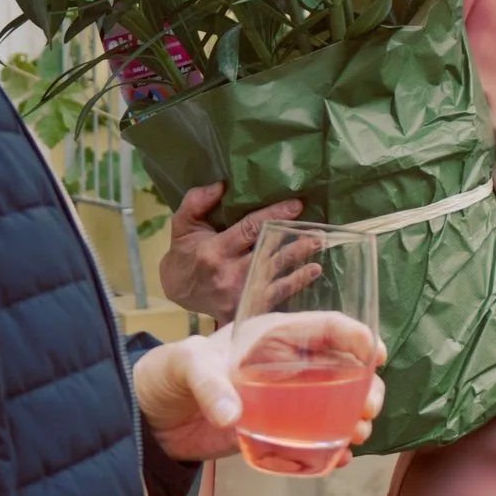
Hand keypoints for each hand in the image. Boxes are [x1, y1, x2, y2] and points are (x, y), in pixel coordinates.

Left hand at [133, 315, 386, 464]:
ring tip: (358, 434)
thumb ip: (209, 385)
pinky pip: (313, 438)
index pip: (325, 327)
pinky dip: (331, 448)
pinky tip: (340, 458)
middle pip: (342, 369)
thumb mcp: (187, 366)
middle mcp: (287, 366)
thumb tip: (232, 417)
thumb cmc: (169, 373)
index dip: (356, 335)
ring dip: (354, 417)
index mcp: (272, 336)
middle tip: (369, 407)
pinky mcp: (275, 431)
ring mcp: (284, 401)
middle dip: (366, 385)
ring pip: (335, 404)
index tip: (375, 353)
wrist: (151, 417)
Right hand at [159, 182, 303, 319]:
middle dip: (293, 245)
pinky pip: (273, 298)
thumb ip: (197, 201)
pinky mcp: (243, 309)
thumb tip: (221, 185)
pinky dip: (294, 285)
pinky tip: (312, 271)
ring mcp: (237, 295)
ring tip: (318, 248)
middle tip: (317, 233)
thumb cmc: (185, 252)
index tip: (296, 205)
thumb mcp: (182, 224)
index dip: (273, 217)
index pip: (248, 231)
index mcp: (214, 251)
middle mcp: (227, 275)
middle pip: (267, 258)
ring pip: (274, 279)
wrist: (177, 289)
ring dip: (299, 264)